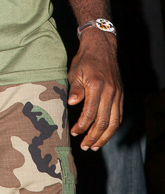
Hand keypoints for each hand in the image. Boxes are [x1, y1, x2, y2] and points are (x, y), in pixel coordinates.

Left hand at [67, 28, 122, 149]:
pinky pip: (119, 115)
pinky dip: (113, 127)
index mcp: (97, 87)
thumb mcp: (75, 71)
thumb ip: (75, 89)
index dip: (82, 126)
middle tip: (84, 146)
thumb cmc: (85, 59)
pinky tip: (105, 134)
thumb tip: (72, 104)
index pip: (90, 113)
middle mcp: (110, 92)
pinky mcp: (120, 95)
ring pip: (114, 122)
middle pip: (104, 122)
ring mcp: (117, 94)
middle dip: (94, 137)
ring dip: (105, 137)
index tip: (74, 133)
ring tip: (95, 146)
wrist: (102, 47)